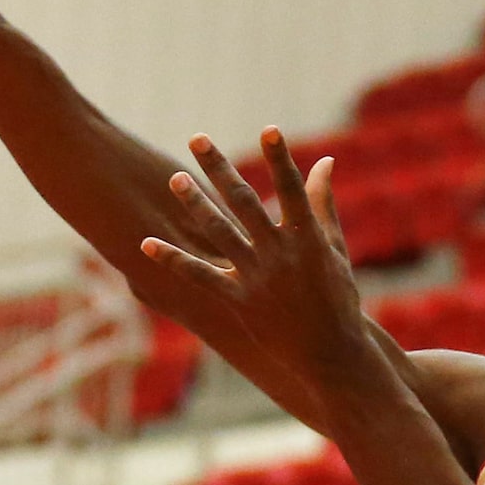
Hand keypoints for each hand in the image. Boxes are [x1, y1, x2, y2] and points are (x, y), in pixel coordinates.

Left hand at [140, 130, 375, 406]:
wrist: (329, 355)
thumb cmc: (337, 299)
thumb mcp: (334, 250)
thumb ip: (323, 204)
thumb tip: (323, 161)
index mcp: (307, 238)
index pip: (292, 190)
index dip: (280, 159)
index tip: (268, 129)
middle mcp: (279, 253)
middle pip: (244, 202)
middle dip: (220, 168)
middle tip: (197, 138)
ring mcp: (256, 277)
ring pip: (219, 233)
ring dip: (195, 204)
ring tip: (174, 178)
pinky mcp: (238, 301)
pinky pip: (200, 277)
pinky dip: (173, 260)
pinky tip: (146, 244)